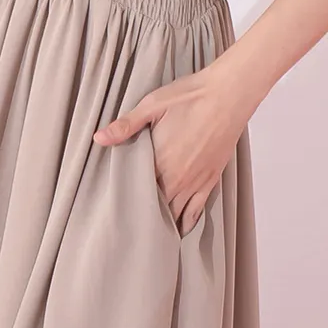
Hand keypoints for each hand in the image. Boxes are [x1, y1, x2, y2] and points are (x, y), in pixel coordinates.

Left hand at [93, 59, 256, 234]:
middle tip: (130, 223)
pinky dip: (187, 223)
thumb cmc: (191, 97)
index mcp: (160, 161)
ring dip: (164, 221)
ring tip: (151, 231)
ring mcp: (196, 182)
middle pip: (156, 207)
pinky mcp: (211, 180)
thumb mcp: (152, 105)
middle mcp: (178, 178)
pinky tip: (180, 229)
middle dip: (143, 215)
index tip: (117, 205)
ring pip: (175, 213)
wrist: (228, 96)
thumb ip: (126, 125)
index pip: (137, 191)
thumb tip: (99, 138)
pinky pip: (197, 211)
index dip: (126, 199)